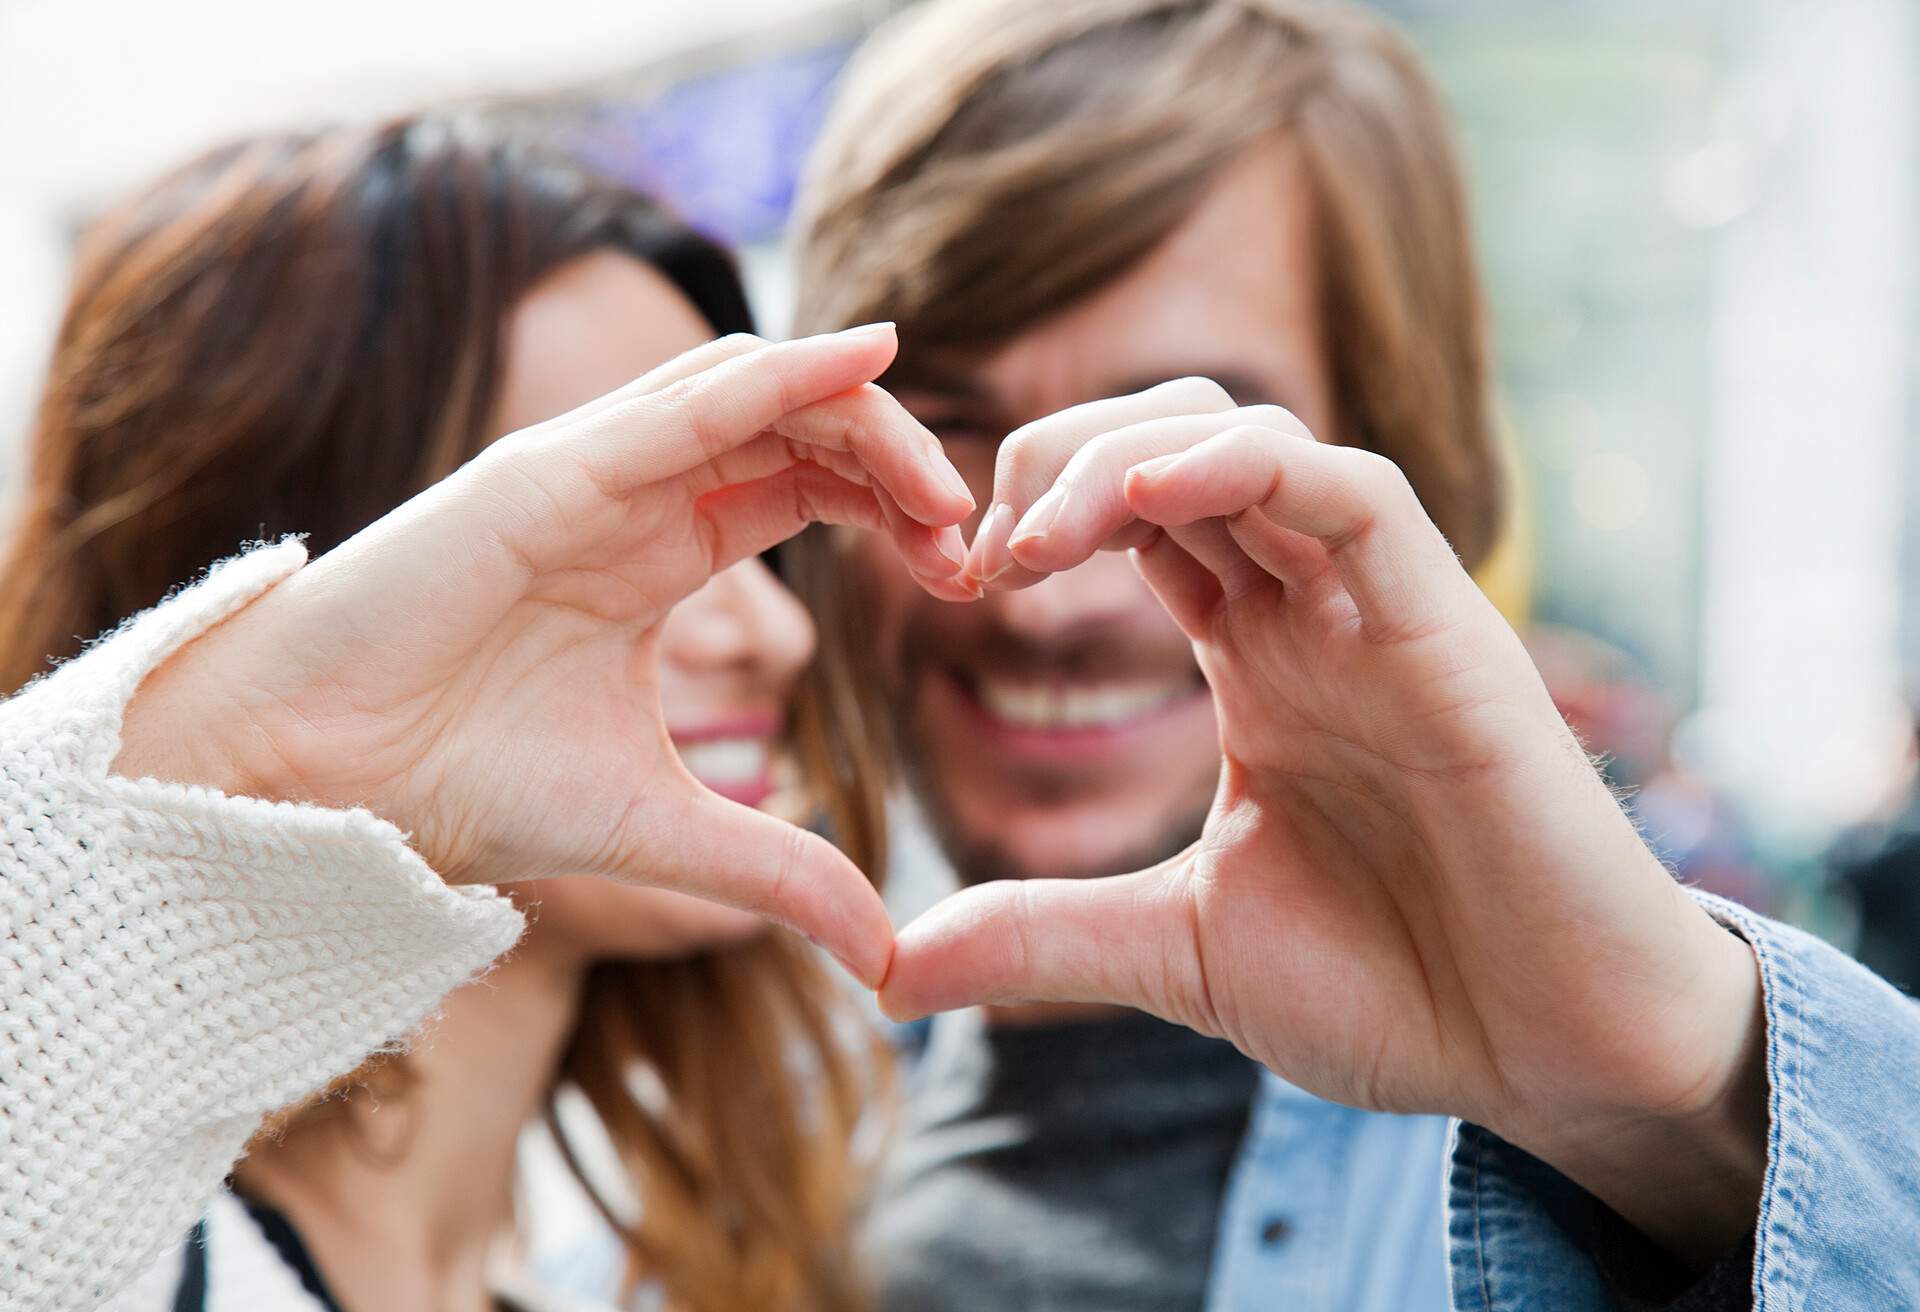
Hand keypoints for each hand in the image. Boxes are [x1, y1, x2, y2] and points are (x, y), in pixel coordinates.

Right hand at [118, 326, 974, 985]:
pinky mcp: (543, 472)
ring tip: (943, 483)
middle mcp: (631, 497)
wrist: (318, 786)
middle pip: (796, 431)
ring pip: (751, 396)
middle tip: (973, 534)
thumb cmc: (463, 788)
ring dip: (860, 419)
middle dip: (897, 464)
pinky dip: (778, 377)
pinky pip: (683, 404)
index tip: (966, 574)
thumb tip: (889, 950)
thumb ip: (779, 868)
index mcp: (658, 555)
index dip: (895, 512)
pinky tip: (863, 364)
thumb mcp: (663, 829)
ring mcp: (588, 473)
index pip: (804, 487)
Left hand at [882, 380, 1766, 1259]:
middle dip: (1055, 465)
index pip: (1135, 513)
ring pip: (1250, 440)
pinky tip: (1147, 499)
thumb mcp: (1176, 950)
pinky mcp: (1451, 629)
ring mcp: (1381, 609)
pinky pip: (1353, 494)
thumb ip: (1040, 932)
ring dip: (1123, 459)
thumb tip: (884, 968)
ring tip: (1034, 539)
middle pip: (1173, 446)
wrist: (1551, 1054)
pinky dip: (1249, 471)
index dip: (1034, 515)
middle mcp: (1313, 609)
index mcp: (1256, 655)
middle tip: (979, 554)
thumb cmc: (1395, 989)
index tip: (956, 581)